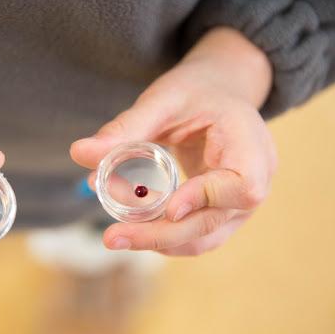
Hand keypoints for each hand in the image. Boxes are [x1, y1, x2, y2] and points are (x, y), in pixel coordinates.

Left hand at [71, 27, 275, 255]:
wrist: (220, 93)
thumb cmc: (196, 91)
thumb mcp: (163, 100)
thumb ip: (126, 128)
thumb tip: (79, 152)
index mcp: (250, 144)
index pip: (242, 185)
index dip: (206, 199)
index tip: (168, 207)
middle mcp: (256, 180)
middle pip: (212, 222)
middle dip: (160, 234)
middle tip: (111, 236)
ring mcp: (240, 203)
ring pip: (203, 238)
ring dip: (157, 241)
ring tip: (115, 235)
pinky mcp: (221, 213)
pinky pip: (195, 236)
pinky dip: (163, 237)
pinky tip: (132, 230)